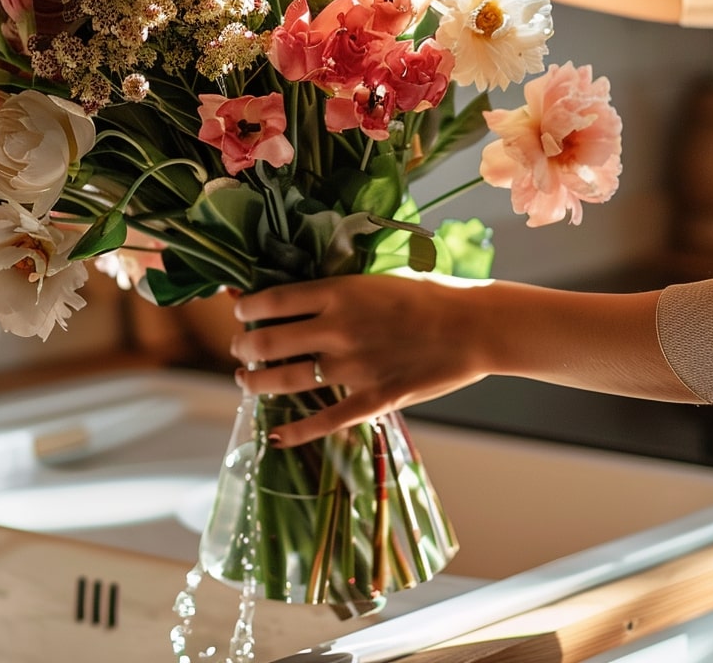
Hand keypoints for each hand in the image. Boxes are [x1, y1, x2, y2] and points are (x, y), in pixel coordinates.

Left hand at [231, 272, 491, 446]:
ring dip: (255, 382)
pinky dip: (296, 432)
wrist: (474, 326)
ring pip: (285, 380)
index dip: (247, 307)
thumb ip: (341, 286)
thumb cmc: (432, 292)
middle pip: (268, 341)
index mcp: (339, 292)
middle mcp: (337, 329)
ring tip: (244, 379)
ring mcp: (354, 367)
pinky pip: (325, 420)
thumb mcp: (379, 275)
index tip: (239, 310)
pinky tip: (276, 438)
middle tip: (238, 347)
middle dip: (243, 346)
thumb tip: (304, 291)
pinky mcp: (373, 398)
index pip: (273, 300)